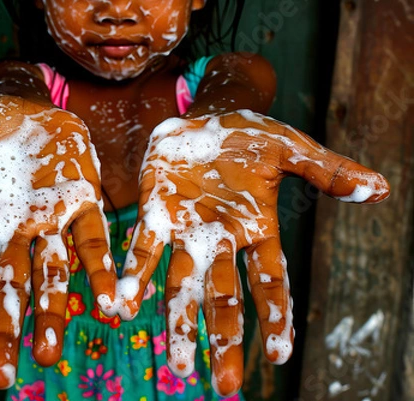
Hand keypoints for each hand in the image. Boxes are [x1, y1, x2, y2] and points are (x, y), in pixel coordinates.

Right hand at [0, 95, 117, 388]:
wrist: (35, 108)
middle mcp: (15, 231)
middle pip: (7, 287)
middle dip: (3, 330)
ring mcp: (51, 222)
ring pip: (52, 276)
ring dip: (52, 314)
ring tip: (49, 355)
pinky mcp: (85, 203)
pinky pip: (94, 243)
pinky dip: (101, 272)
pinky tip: (111, 303)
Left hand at [115, 110, 389, 395]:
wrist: (201, 119)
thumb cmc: (248, 138)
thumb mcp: (291, 148)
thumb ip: (327, 170)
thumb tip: (379, 188)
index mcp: (256, 228)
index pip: (270, 279)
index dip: (276, 316)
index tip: (280, 356)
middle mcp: (220, 240)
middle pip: (225, 296)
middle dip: (224, 337)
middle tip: (223, 385)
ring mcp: (186, 231)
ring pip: (182, 283)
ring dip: (178, 321)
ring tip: (176, 364)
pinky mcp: (155, 213)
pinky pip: (144, 248)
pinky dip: (136, 275)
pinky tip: (124, 303)